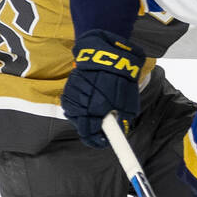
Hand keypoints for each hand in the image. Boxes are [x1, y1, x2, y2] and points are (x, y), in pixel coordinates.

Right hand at [60, 30, 145, 147]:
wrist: (105, 54)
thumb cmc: (119, 78)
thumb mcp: (128, 102)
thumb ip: (123, 119)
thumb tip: (121, 130)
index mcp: (95, 109)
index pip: (90, 135)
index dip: (96, 141)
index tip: (102, 142)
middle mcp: (80, 104)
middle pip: (81, 127)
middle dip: (91, 129)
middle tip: (103, 126)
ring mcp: (72, 96)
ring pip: (75, 116)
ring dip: (84, 116)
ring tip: (97, 107)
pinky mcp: (68, 88)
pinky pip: (71, 104)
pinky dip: (79, 105)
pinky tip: (89, 99)